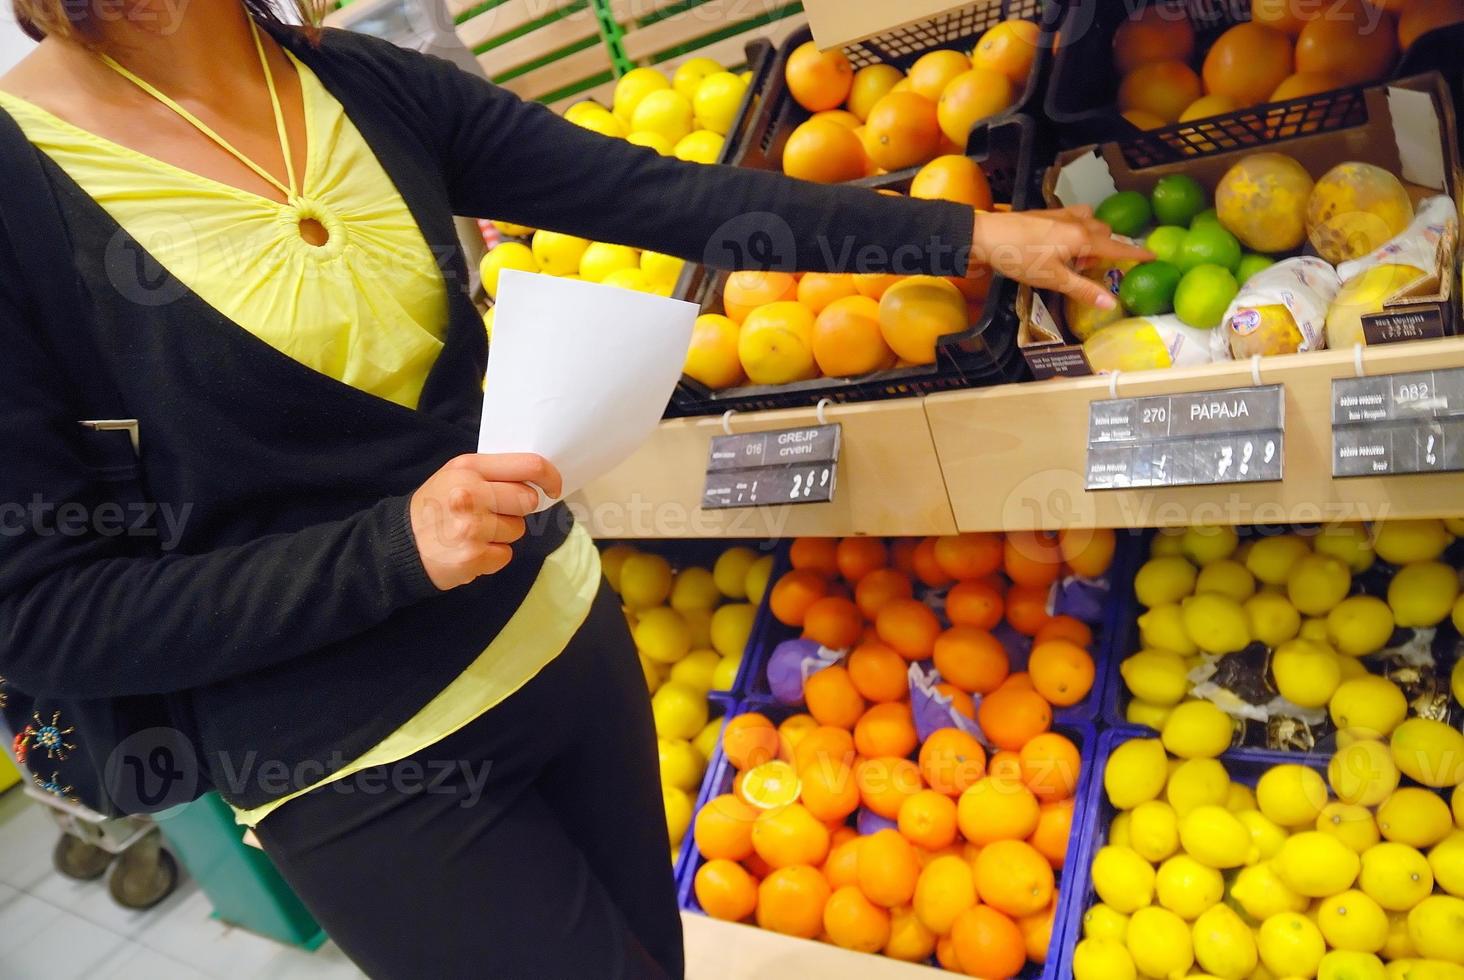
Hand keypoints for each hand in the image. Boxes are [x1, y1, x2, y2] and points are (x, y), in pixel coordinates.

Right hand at [409, 453, 561, 590]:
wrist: (400, 545)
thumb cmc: (436, 505)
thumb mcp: (456, 474)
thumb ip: (493, 472)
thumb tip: (537, 478)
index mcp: (469, 468)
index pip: (529, 466)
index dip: (549, 477)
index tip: (552, 488)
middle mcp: (470, 494)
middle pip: (527, 500)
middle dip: (516, 509)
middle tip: (493, 513)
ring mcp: (472, 527)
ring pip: (518, 530)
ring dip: (502, 534)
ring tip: (475, 533)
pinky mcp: (473, 557)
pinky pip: (505, 555)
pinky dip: (492, 556)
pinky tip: (471, 549)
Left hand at [969, 207, 1153, 308]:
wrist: (987, 235)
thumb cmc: (1020, 258)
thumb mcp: (1053, 279)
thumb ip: (1083, 290)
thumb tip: (1112, 304)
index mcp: (1082, 238)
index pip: (1116, 248)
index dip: (1135, 254)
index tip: (1154, 255)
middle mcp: (1077, 222)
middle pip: (1104, 234)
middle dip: (1106, 249)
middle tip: (1091, 269)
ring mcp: (1062, 214)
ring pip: (1090, 223)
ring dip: (1091, 238)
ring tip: (1075, 259)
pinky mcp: (1048, 213)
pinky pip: (1075, 218)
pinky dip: (1077, 230)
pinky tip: (1062, 244)